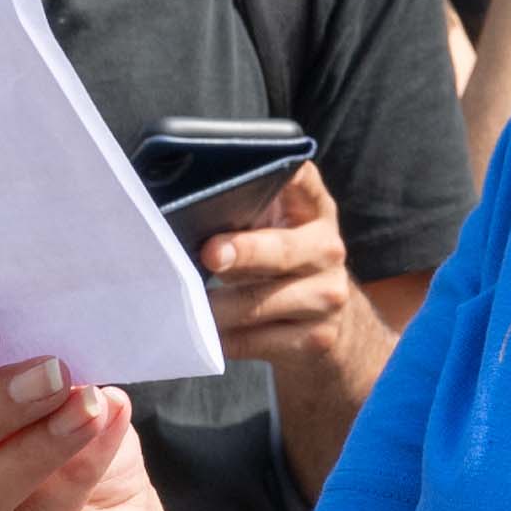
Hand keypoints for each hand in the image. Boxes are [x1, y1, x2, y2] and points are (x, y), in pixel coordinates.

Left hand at [203, 164, 377, 384]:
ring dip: (216, 307)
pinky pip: (255, 341)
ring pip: (260, 304)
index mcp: (314, 211)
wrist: (329, 319)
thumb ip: (244, 216)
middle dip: (245, 251)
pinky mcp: (316, 338)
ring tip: (184, 303)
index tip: (259, 168)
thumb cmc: (281, 264)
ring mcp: (326, 297)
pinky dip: (222, 338)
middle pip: (283, 250)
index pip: (303, 180)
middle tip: (211, 254)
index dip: (284, 172)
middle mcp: (327, 250)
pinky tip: (203, 332)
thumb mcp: (273, 230)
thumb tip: (181, 219)